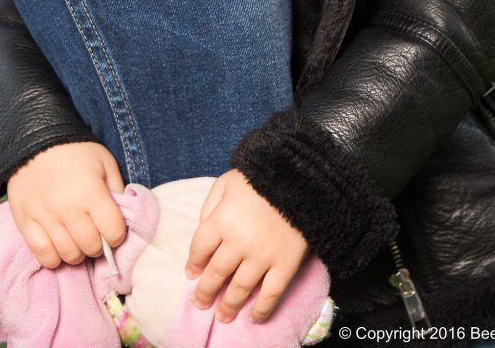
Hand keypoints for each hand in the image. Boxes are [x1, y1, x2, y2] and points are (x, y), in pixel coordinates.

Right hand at [7, 141, 126, 267]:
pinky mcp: (25, 223)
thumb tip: (121, 217)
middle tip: (96, 235)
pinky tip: (60, 247)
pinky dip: (55, 258)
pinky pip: (43, 256)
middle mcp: (68, 208)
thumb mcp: (105, 162)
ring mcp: (45, 217)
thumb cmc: (76, 152)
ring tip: (79, 240)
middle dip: (99, 245)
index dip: (118, 234)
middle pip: (91, 247)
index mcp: (91, 192)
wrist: (35, 141)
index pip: (113, 231)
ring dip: (79, 253)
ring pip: (69, 255)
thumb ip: (116, 189)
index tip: (114, 228)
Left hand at [185, 168, 310, 324]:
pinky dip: (262, 309)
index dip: (194, 263)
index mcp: (222, 219)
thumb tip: (204, 229)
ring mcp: (263, 255)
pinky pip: (271, 293)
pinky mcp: (285, 263)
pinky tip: (254, 318)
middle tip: (200, 304)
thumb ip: (212, 204)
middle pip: (216, 273)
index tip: (192, 273)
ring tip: (222, 315)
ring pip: (240, 288)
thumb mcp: (228, 180)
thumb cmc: (262, 175)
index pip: (200, 248)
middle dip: (205, 291)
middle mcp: (239, 242)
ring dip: (228, 305)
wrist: (302, 175)